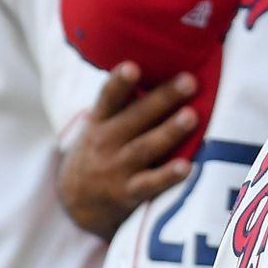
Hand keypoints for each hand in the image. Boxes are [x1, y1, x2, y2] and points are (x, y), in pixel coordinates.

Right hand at [56, 65, 200, 238]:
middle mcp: (105, 143)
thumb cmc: (100, 150)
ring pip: (145, 148)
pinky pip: (149, 184)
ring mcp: (116, 169)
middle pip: (135, 118)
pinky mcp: (127, 194)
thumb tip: (162, 68)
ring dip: (169, 132)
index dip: (119, 82)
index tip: (132, 67)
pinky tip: (187, 167)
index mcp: (99, 121)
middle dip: (162, 99)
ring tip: (191, 116)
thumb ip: (124, 104)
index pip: (108, 98)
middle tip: (188, 81)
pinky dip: (167, 176)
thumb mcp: (100, 125)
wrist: (77, 201)